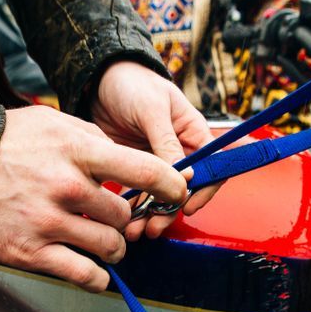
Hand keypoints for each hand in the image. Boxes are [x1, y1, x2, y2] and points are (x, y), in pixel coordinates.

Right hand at [0, 106, 187, 291]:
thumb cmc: (1, 144)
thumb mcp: (49, 123)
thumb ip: (90, 138)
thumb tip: (125, 157)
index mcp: (77, 151)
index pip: (144, 170)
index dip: (171, 185)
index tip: (178, 192)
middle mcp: (68, 187)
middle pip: (125, 215)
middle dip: (126, 221)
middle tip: (115, 221)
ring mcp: (49, 222)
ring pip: (111, 247)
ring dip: (114, 249)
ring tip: (104, 244)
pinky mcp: (32, 253)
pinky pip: (84, 275)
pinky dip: (96, 278)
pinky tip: (94, 272)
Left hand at [90, 61, 219, 239]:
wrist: (97, 80)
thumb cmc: (132, 84)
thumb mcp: (151, 108)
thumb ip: (166, 141)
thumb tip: (184, 175)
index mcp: (192, 133)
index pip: (212, 167)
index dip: (205, 190)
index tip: (188, 206)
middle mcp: (179, 151)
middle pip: (185, 189)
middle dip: (170, 210)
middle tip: (154, 226)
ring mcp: (156, 162)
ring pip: (161, 196)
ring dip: (150, 215)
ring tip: (134, 230)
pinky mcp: (134, 169)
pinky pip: (138, 194)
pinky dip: (132, 208)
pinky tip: (123, 218)